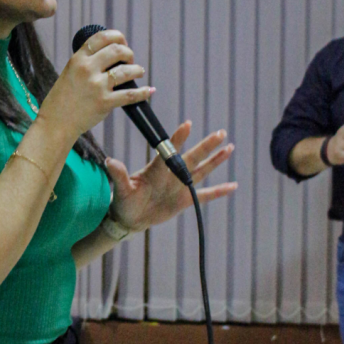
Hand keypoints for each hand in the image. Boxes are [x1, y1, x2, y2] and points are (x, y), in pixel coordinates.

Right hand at [37, 29, 154, 138]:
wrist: (56, 123)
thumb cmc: (62, 100)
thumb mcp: (69, 73)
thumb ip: (87, 63)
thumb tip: (111, 57)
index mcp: (77, 59)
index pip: (102, 37)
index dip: (117, 37)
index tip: (123, 43)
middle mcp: (87, 69)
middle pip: (117, 50)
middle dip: (129, 53)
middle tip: (131, 60)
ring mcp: (97, 86)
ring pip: (126, 70)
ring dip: (137, 70)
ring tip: (139, 72)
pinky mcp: (104, 102)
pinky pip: (130, 94)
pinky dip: (143, 92)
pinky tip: (148, 90)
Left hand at [106, 122, 236, 233]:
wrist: (130, 218)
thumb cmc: (123, 201)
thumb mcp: (120, 189)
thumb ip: (118, 174)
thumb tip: (109, 161)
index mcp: (156, 169)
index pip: (169, 150)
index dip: (178, 138)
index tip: (188, 124)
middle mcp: (171, 174)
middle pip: (192, 157)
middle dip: (206, 145)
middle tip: (220, 132)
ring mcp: (180, 186)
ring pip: (202, 170)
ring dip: (216, 160)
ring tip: (229, 147)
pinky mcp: (185, 200)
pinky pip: (205, 195)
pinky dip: (219, 191)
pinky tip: (233, 185)